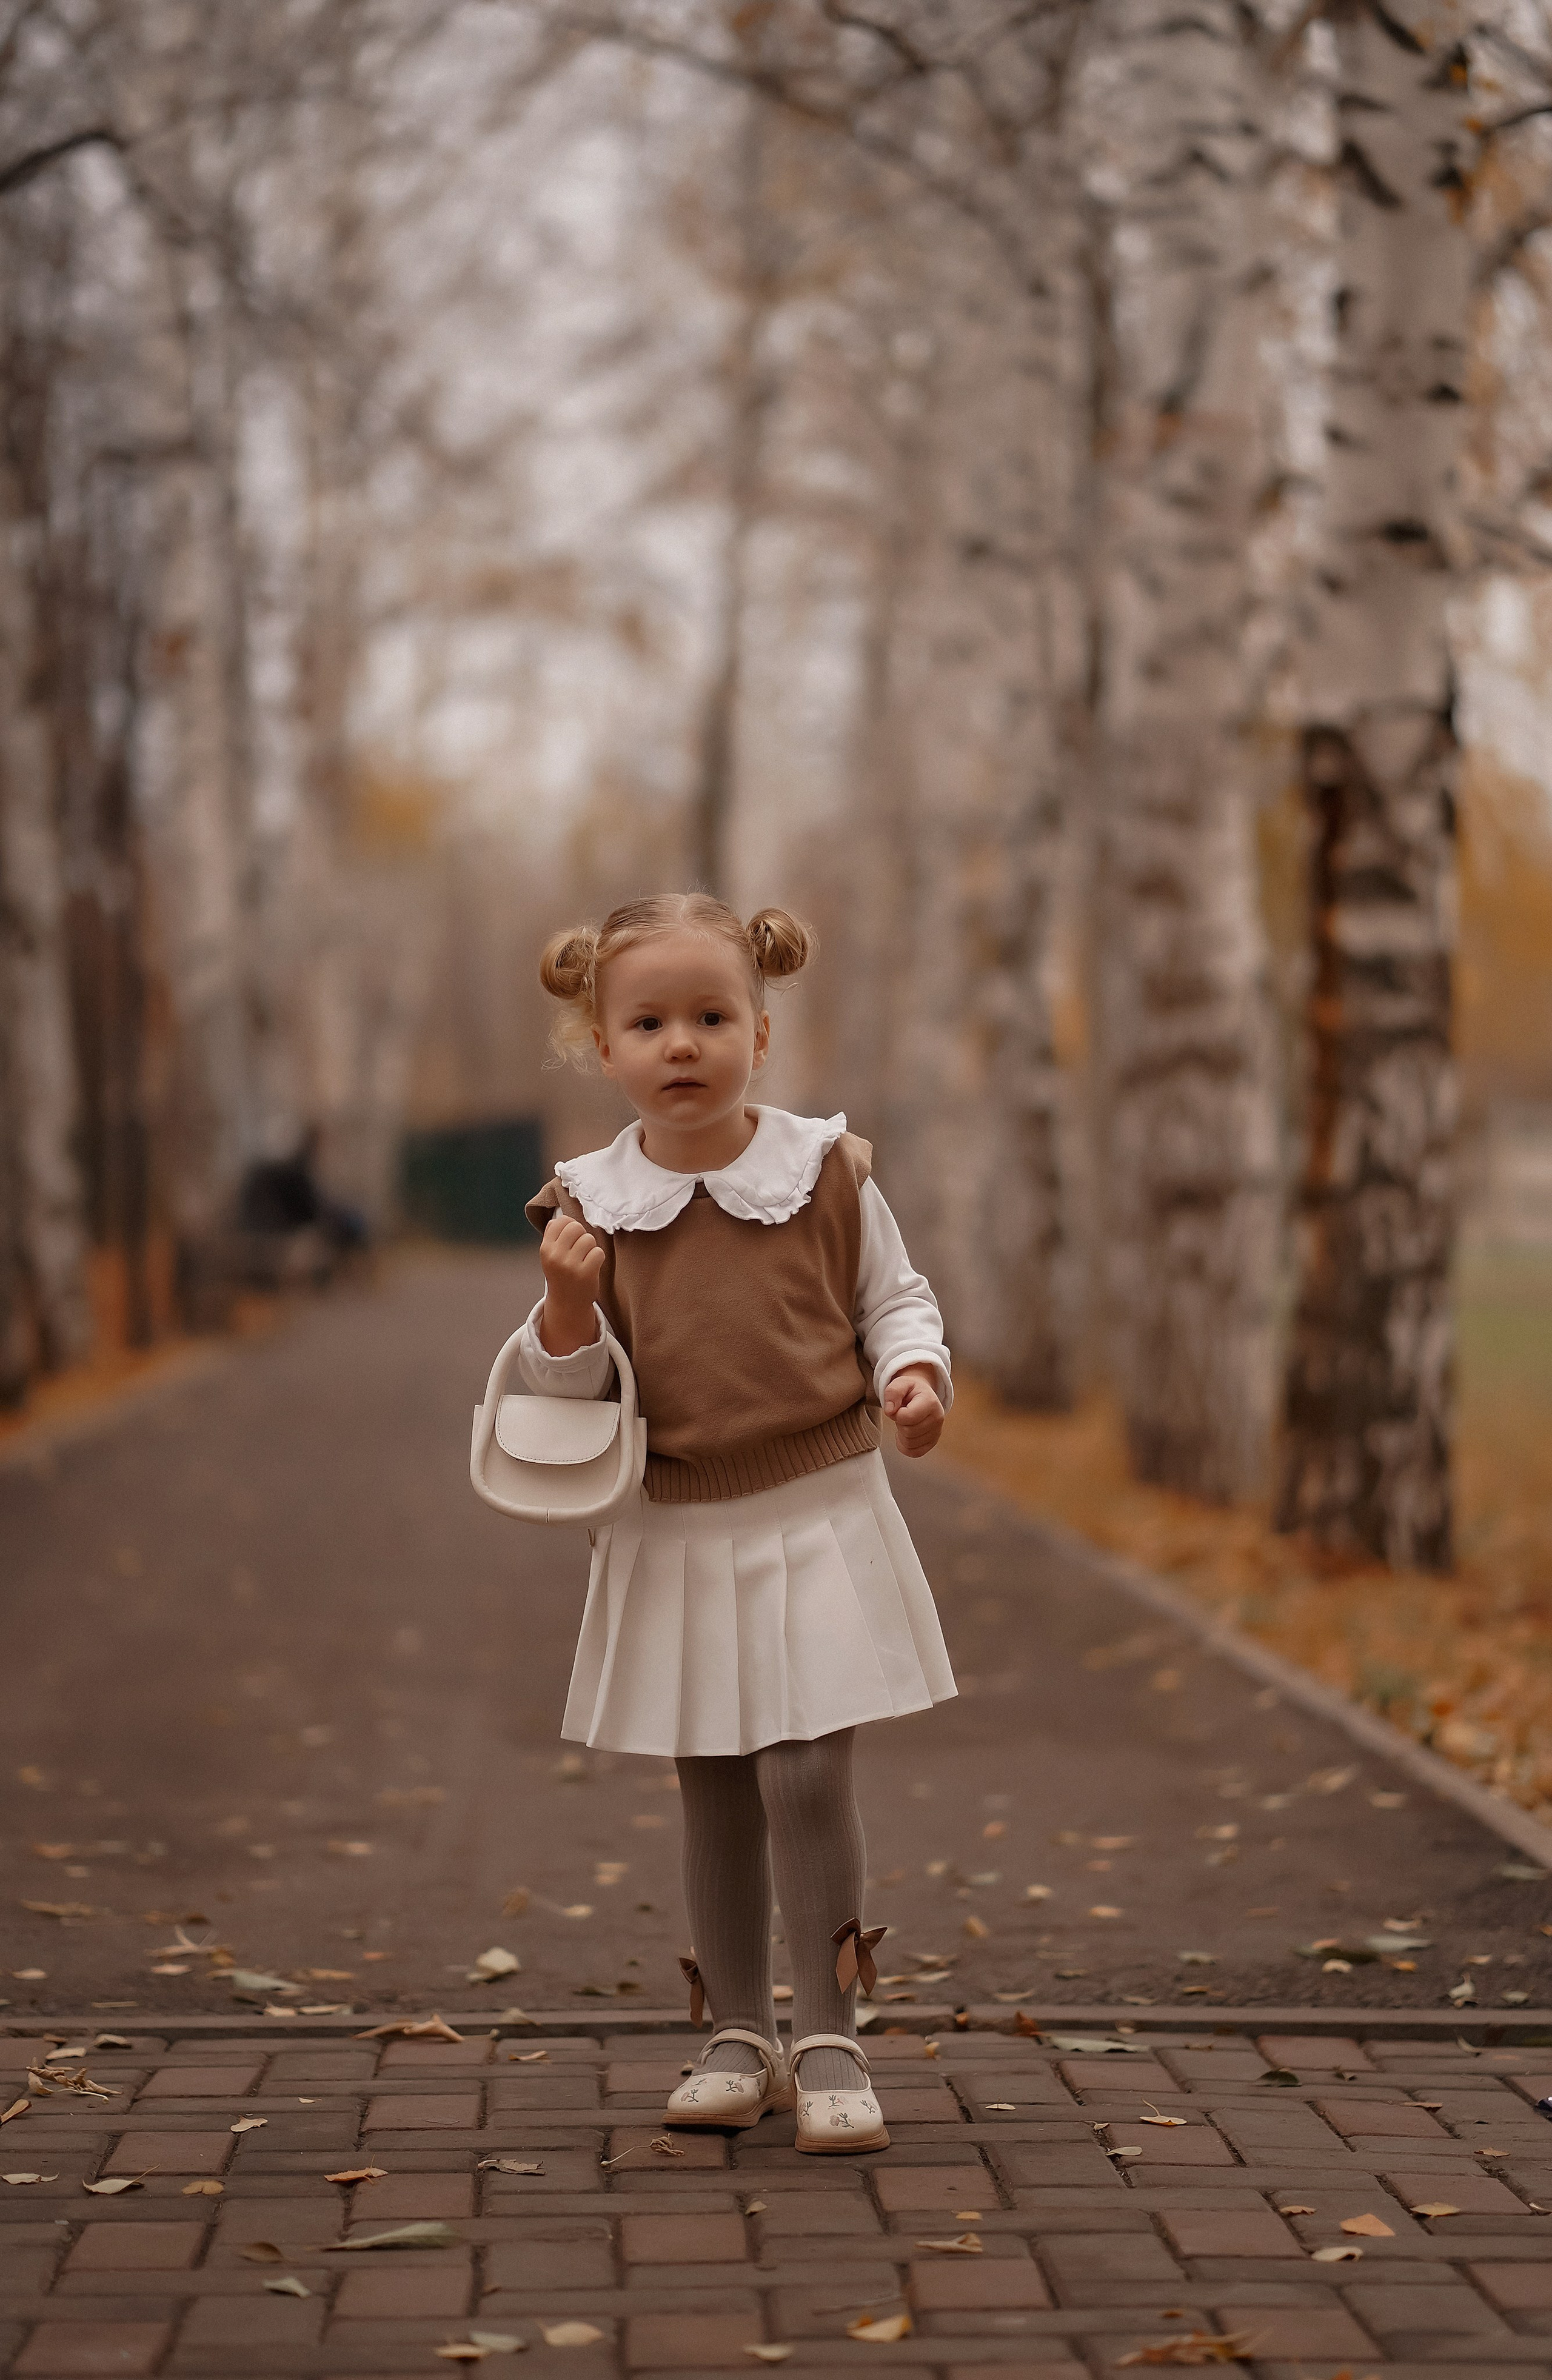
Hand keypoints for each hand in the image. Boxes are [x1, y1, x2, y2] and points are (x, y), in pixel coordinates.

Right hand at [538, 1213, 605, 1355]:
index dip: (570, 1227)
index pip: (561, 1222)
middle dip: (581, 1235)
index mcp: (545, 1249)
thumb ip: (554, 1236)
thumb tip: (561, 1218)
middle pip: (576, 1227)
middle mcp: (556, 1256)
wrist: (567, 1303)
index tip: (571, 1238)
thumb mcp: (550, 1256)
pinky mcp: (586, 1273)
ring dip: (591, 1248)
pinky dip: (598, 1258)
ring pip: (589, 1239)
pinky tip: (591, 1267)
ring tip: (585, 1260)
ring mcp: (570, 1265)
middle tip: (580, 1250)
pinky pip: (598, 1252)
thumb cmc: (561, 1275)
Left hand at [882, 1364, 943, 1457]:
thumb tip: (890, 1410)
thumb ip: (892, 1393)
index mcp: (930, 1402)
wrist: (921, 1395)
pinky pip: (914, 1452)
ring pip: (910, 1444)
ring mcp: (937, 1432)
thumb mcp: (900, 1384)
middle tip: (902, 1413)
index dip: (896, 1414)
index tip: (899, 1407)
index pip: (907, 1417)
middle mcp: (937, 1418)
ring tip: (906, 1421)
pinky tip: (905, 1434)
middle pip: (908, 1432)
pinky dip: (905, 1446)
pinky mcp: (933, 1442)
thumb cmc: (910, 1390)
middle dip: (899, 1423)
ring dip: (901, 1434)